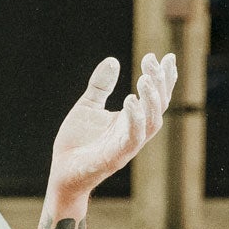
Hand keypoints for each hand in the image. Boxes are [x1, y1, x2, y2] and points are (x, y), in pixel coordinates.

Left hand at [47, 52, 176, 214]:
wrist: (61, 171)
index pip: (156, 97)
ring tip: (144, 79)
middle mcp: (134, 131)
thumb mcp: (88, 106)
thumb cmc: (76, 143)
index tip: (167, 56)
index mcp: (131, 119)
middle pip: (159, 106)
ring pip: (153, 122)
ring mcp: (127, 146)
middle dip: (160, 83)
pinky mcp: (116, 157)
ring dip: (152, 100)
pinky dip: (135, 119)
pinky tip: (130, 99)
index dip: (165, 78)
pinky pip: (133, 138)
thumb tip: (113, 61)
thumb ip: (101, 86)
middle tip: (150, 60)